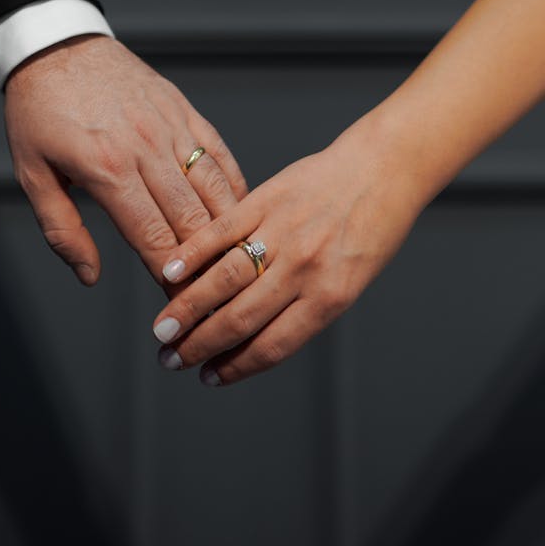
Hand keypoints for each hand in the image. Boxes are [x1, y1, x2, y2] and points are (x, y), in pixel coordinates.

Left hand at [4, 35, 246, 284]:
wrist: (57, 46)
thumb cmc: (39, 113)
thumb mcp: (31, 174)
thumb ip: (61, 229)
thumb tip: (90, 276)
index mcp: (107, 170)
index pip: (153, 239)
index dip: (171, 280)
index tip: (182, 310)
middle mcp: (147, 149)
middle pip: (192, 222)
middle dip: (206, 267)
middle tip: (216, 300)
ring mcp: (171, 127)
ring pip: (216, 190)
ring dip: (229, 232)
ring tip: (236, 266)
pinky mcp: (185, 111)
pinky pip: (220, 155)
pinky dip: (235, 188)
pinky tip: (241, 216)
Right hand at [150, 110, 422, 384]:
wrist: (382, 168)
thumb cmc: (372, 228)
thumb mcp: (351, 279)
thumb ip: (307, 305)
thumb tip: (255, 336)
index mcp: (330, 297)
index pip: (271, 345)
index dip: (233, 367)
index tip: (206, 378)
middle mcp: (305, 269)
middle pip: (240, 318)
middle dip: (199, 345)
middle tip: (169, 359)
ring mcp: (283, 233)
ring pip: (224, 279)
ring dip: (187, 308)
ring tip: (162, 329)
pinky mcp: (267, 200)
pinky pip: (222, 232)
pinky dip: (193, 254)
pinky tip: (170, 273)